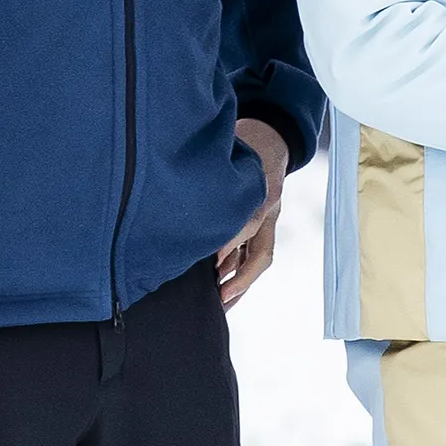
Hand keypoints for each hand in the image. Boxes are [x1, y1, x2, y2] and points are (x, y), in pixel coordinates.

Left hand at [219, 116, 288, 306]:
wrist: (270, 139)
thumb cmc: (243, 143)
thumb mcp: (229, 147)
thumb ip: (210, 169)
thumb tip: (175, 188)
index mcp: (262, 189)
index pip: (251, 221)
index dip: (232, 242)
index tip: (213, 261)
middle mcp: (269, 209)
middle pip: (261, 253)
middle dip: (241, 278)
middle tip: (220, 297)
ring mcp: (269, 221)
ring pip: (258, 260)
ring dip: (240, 284)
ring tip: (220, 305)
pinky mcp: (263, 227)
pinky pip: (252, 256)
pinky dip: (237, 273)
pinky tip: (222, 289)